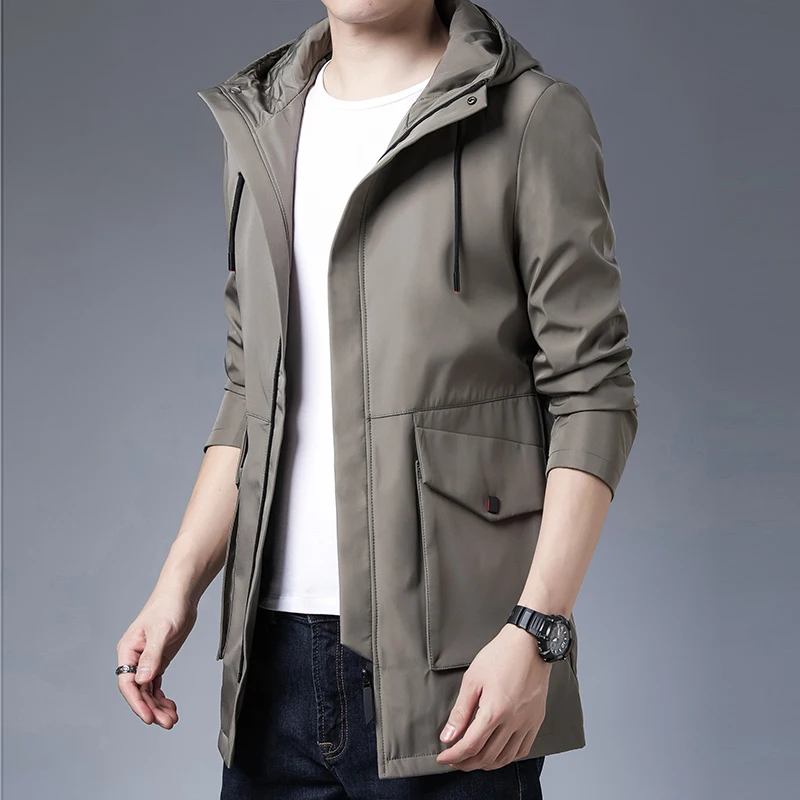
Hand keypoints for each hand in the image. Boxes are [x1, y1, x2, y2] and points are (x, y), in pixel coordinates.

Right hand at [115, 591, 196, 728]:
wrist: (182, 594)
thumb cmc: (169, 606)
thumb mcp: (162, 631)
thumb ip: (152, 656)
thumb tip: (142, 680)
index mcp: (128, 650)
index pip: (127, 682)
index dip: (136, 702)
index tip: (148, 718)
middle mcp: (134, 658)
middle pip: (138, 691)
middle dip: (150, 708)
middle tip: (167, 723)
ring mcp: (147, 660)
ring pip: (147, 690)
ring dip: (157, 706)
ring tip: (171, 719)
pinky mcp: (158, 660)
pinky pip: (156, 684)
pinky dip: (161, 697)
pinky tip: (170, 706)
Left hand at [436, 623, 550, 770]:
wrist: (530, 644)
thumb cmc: (501, 656)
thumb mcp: (472, 679)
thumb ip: (460, 711)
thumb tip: (448, 736)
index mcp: (494, 711)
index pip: (470, 746)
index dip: (454, 755)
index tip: (443, 757)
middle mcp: (512, 722)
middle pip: (486, 756)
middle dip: (466, 763)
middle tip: (454, 759)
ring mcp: (527, 723)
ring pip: (504, 758)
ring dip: (485, 763)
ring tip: (472, 759)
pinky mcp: (536, 721)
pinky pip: (522, 750)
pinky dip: (507, 758)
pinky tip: (497, 753)